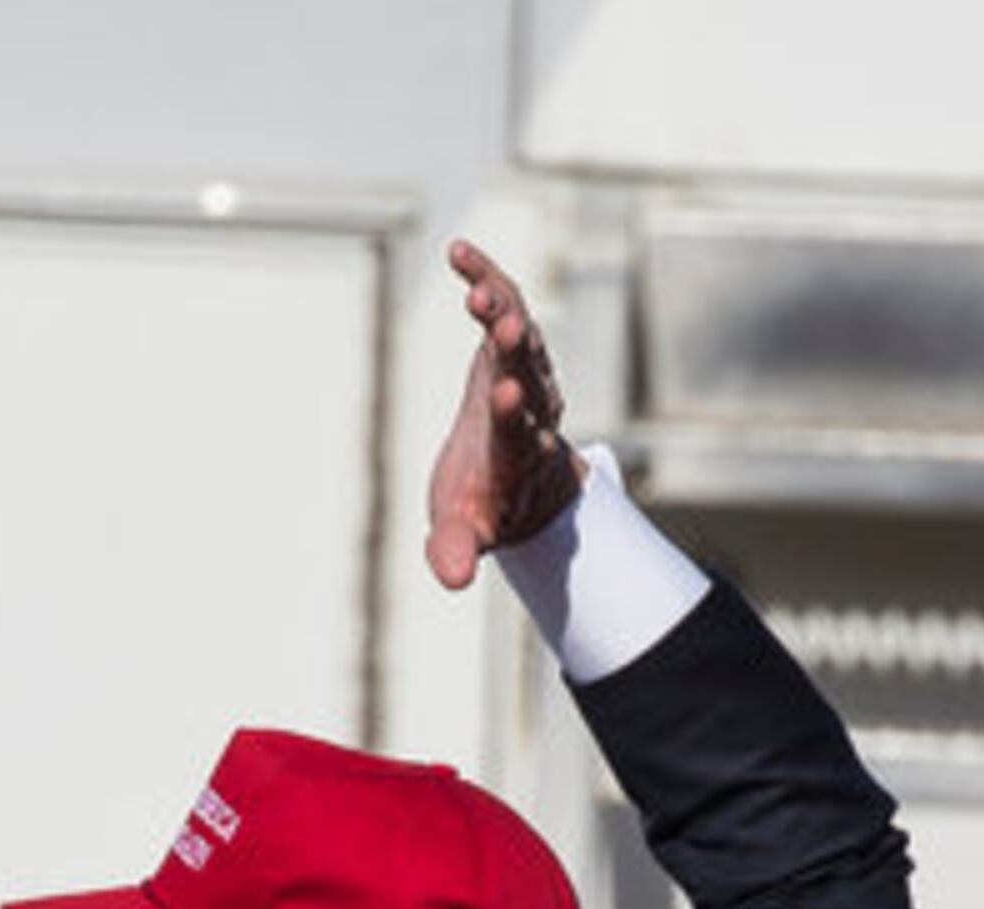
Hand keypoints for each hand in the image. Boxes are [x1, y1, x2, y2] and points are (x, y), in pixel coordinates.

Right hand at [422, 238, 581, 588]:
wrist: (521, 472)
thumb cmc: (484, 502)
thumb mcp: (466, 530)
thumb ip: (457, 550)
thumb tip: (452, 581)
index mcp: (516, 454)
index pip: (519, 433)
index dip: (512, 415)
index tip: (505, 396)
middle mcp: (530, 408)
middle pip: (531, 376)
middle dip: (518, 354)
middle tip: (507, 330)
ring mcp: (526, 369)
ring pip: (522, 336)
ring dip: (504, 311)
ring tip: (477, 290)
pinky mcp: (511, 341)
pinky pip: (503, 303)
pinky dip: (484, 277)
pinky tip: (457, 252)